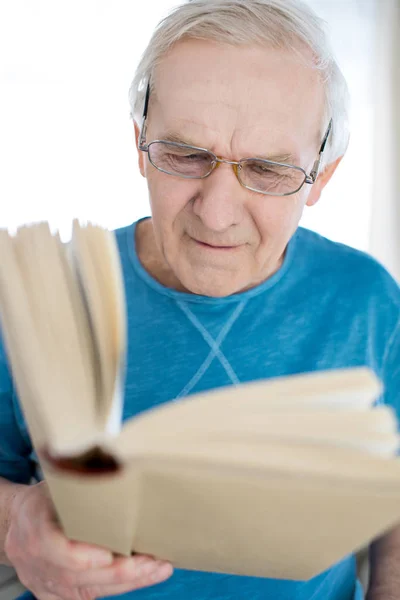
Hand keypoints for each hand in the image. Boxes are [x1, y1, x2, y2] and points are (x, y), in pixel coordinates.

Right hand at [4, 481, 172, 598]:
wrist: (16, 525)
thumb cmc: (43, 500)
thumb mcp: (54, 485)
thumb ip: (78, 482)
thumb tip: (116, 460)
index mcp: (33, 527)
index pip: (53, 547)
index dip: (80, 555)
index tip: (108, 554)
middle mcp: (36, 561)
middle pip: (77, 575)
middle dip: (118, 571)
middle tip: (152, 562)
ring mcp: (44, 582)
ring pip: (87, 590)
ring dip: (127, 582)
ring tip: (159, 568)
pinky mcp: (55, 594)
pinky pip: (88, 597)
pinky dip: (119, 587)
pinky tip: (145, 576)